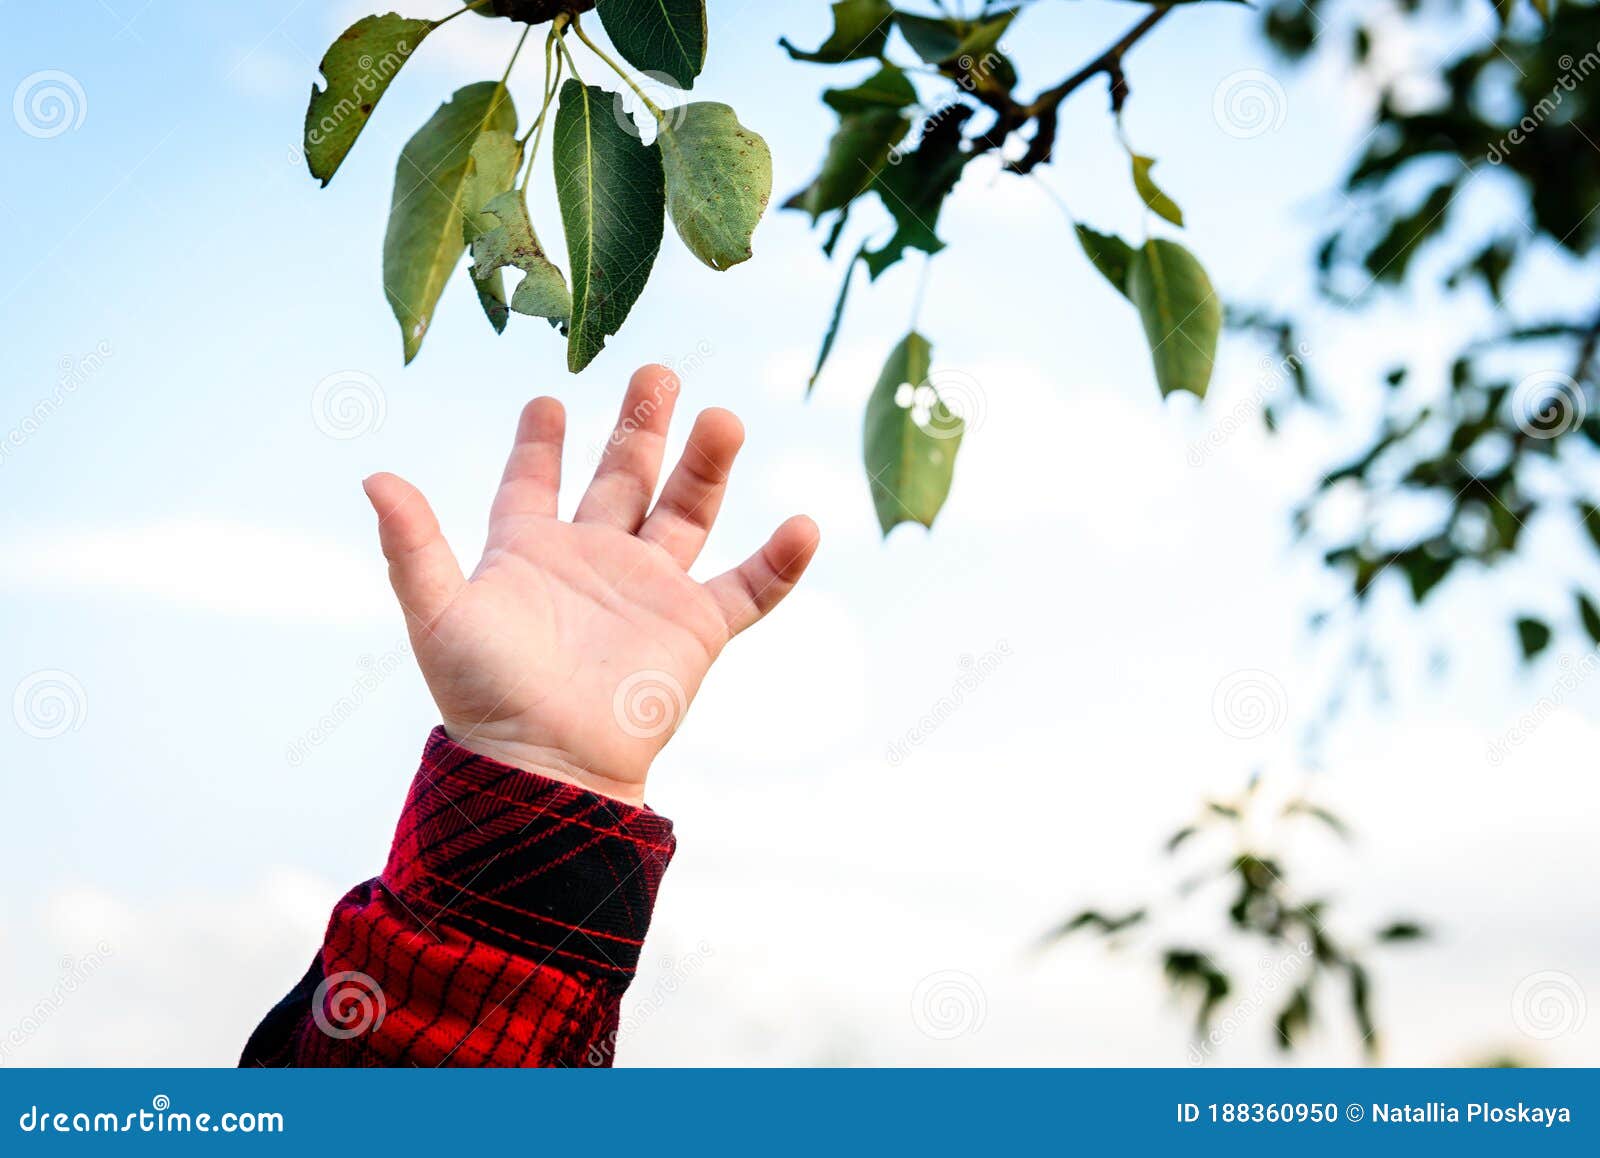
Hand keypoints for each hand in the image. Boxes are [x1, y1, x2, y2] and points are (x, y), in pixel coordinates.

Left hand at [362, 365, 819, 806]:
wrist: (548, 767)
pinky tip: (803, 524)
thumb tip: (373, 476)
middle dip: (641, 424)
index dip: (540, 442)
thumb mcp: (439, 614)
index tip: (548, 399)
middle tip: (657, 371)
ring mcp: (649, 591)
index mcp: (530, 551)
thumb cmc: (485, 697)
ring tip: (723, 419)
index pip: (534, 481)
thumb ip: (412, 545)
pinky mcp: (695, 629)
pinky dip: (780, 561)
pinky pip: (749, 588)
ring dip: (707, 465)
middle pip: (625, 476)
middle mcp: (594, 560)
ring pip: (688, 512)